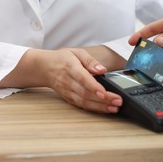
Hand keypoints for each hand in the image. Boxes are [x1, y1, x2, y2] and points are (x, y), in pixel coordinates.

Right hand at [1, 48, 121, 113]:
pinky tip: (105, 109)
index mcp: (70, 67)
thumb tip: (102, 69)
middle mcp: (68, 81)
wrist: (44, 68)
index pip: (83, 78)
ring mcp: (67, 91)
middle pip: (86, 93)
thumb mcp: (77, 52)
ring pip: (84, 101)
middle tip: (118, 101)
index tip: (104, 92)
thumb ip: (90, 61)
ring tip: (114, 107)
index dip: (94, 86)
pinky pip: (81, 105)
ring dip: (100, 106)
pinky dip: (94, 109)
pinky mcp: (68, 98)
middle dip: (103, 99)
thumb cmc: (62, 58)